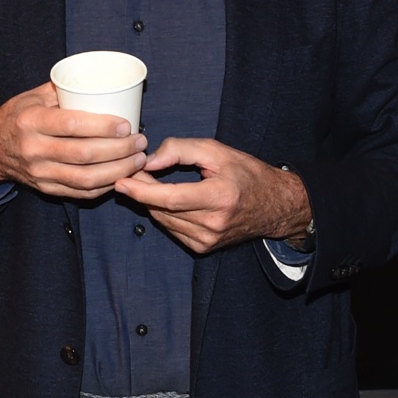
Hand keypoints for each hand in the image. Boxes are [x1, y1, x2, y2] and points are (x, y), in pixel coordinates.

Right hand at [0, 82, 146, 198]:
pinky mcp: (45, 188)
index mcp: (31, 121)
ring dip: (117, 171)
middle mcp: (34, 149)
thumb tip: (98, 80)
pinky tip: (120, 176)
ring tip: (137, 160)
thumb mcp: (31, 97)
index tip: (126, 124)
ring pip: (86, 178)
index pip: (72, 125)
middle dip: (119, 150)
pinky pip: (80, 193)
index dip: (102, 127)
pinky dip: (104, 187)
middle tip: (140, 142)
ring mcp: (40, 172)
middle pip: (84, 155)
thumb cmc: (16, 117)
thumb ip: (62, 89)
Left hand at [114, 138, 311, 254]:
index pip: (170, 198)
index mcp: (219, 198)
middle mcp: (213, 224)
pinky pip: (171, 229)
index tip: (121, 181)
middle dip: (142, 191)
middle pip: (162, 209)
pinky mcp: (203, 248)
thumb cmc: (246, 174)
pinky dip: (163, 213)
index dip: (141, 190)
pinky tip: (168, 199)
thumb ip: (180, 150)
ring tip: (151, 182)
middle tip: (134, 172)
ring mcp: (208, 240)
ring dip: (150, 202)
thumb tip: (149, 161)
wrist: (275, 206)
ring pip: (162, 220)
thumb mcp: (216, 151)